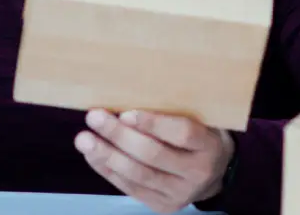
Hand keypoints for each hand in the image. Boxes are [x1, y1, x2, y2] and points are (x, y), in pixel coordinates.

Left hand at [75, 109, 233, 213]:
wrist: (215, 173)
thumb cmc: (198, 134)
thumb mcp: (197, 117)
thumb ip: (171, 110)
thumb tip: (125, 96)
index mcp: (209, 145)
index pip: (182, 133)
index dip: (153, 123)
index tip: (125, 112)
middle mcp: (197, 172)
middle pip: (154, 154)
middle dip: (120, 136)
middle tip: (94, 117)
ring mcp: (180, 193)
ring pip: (139, 174)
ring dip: (107, 155)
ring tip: (84, 139)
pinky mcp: (163, 206)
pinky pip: (130, 188)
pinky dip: (108, 170)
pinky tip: (92, 155)